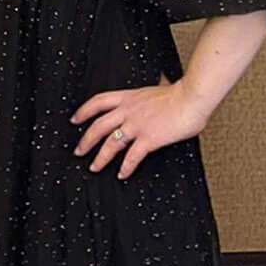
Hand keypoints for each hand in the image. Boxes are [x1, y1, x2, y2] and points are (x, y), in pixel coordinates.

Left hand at [72, 79, 209, 177]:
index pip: (98, 101)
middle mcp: (128, 111)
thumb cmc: (180, 94)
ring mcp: (137, 125)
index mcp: (129, 97)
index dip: (84, 111)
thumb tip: (150, 96)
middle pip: (98, 126)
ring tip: (94, 167)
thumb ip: (146, 97)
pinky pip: (132, 156)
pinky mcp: (148, 139)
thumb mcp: (155, 90)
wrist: (191, 98)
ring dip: (100, 157)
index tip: (75, 119)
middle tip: (78, 150)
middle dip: (86, 140)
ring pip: (110, 143)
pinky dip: (125, 167)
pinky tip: (122, 174)